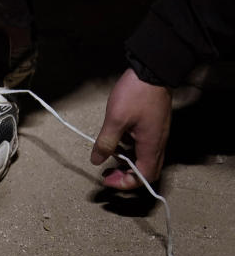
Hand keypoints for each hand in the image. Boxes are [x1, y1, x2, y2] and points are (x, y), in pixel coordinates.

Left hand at [90, 68, 171, 189]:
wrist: (153, 71)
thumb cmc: (137, 93)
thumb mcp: (116, 119)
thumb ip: (106, 142)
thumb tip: (97, 160)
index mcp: (151, 145)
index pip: (143, 176)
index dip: (125, 183)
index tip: (107, 180)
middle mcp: (158, 143)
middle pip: (147, 171)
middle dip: (126, 177)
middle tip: (108, 174)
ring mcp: (156, 135)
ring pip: (144, 159)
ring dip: (127, 162)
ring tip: (108, 156)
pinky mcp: (153, 127)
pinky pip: (143, 146)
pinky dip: (130, 149)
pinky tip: (117, 140)